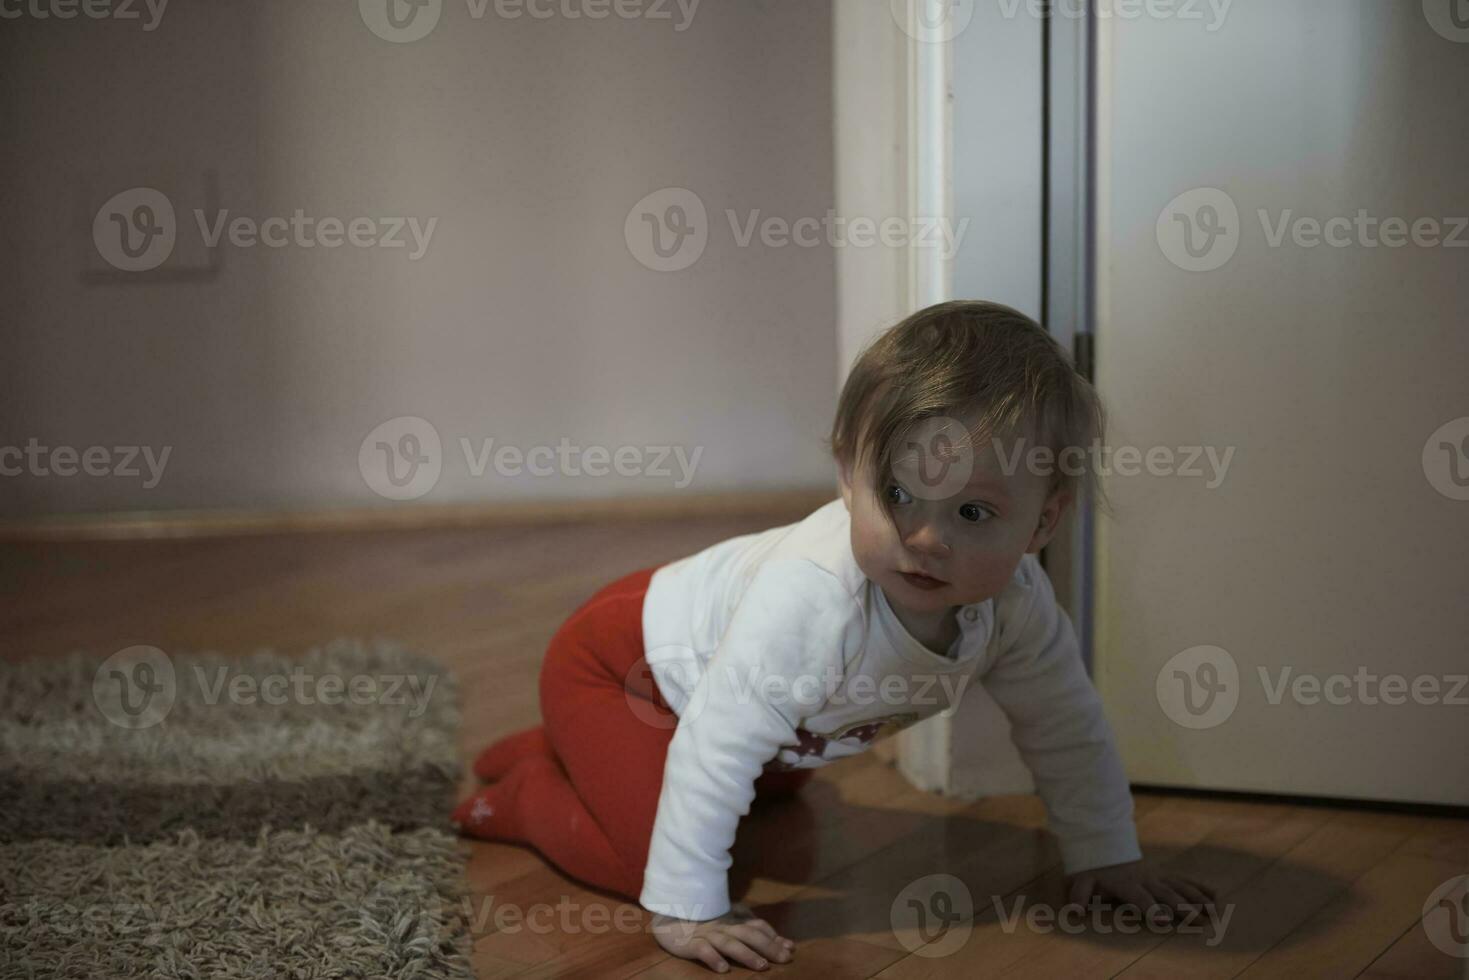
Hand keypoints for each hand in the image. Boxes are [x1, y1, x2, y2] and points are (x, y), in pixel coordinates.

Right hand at [651, 901, 795, 972]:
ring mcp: (706, 934)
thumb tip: (776, 936)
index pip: (756, 926)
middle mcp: (722, 926)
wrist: (666, 914)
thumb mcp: (726, 919)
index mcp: (731, 921)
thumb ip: (748, 924)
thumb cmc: (701, 920)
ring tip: (761, 966)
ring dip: (746, 954)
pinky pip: (702, 950)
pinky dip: (713, 958)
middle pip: (748, 934)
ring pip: (729, 943)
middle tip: (784, 958)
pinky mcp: (689, 943)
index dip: (773, 936)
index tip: (789, 947)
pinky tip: (723, 969)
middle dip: (768, 946)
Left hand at [1066, 860, 1217, 925]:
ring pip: (1180, 887)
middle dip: (1182, 907)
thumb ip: (1079, 896)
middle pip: (1166, 894)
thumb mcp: (1080, 881)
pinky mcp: (1164, 877)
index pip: (1139, 897)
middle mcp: (1146, 881)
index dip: (1150, 908)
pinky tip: (1215, 895)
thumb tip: (1074, 912)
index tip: (1162, 920)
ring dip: (1196, 899)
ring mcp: (1157, 878)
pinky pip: (1183, 881)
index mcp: (1126, 884)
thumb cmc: (1092, 871)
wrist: (1102, 848)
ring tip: (1213, 912)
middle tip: (1198, 919)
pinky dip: (1199, 887)